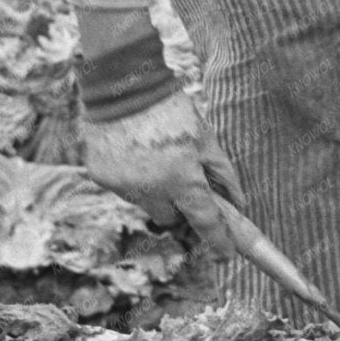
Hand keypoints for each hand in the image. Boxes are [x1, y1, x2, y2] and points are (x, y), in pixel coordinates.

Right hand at [81, 89, 245, 253]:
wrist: (122, 86)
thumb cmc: (172, 110)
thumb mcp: (205, 138)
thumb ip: (223, 174)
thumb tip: (238, 202)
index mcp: (182, 179)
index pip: (205, 221)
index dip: (218, 240)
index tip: (226, 254)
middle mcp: (151, 190)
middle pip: (169, 217)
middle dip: (177, 204)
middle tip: (179, 179)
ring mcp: (123, 186)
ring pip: (144, 202)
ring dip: (152, 189)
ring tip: (153, 155)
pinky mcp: (101, 177)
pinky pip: (122, 188)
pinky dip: (130, 176)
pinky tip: (132, 150)